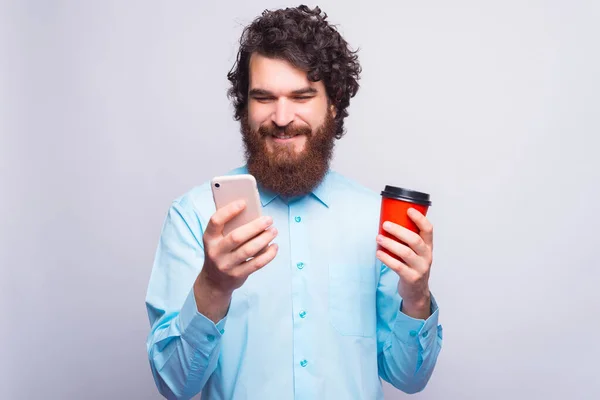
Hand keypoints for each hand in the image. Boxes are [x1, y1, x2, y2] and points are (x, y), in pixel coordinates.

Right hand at [194, 200, 277, 321]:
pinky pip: (256, 263)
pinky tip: (274, 246)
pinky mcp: (237, 275)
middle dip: (255, 226)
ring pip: (249, 250)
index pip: (215, 221)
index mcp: (209, 238)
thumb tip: (253, 214)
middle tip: (269, 219)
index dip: (229, 211)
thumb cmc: (221, 252)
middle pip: (236, 236)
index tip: (244, 203)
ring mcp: (226, 265)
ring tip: (273, 231)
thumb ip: (229, 228)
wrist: (214, 281)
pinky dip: (268, 254)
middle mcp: (215, 252)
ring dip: (264, 239)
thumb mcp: (217, 240)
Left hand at [376, 208, 433, 318]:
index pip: (428, 229)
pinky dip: (387, 258)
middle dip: (399, 230)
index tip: (408, 210)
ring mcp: (420, 268)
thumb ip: (407, 239)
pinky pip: (398, 266)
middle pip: (415, 240)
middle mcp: (426, 256)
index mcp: (428, 246)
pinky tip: (378, 253)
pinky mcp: (411, 278)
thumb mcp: (416, 252)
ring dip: (390, 243)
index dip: (420, 219)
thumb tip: (387, 220)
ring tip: (379, 238)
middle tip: (386, 224)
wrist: (417, 291)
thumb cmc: (412, 266)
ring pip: (406, 253)